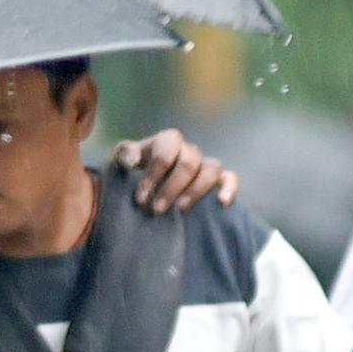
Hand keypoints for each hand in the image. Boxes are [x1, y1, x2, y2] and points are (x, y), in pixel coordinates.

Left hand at [109, 132, 236, 214]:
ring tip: (180, 209)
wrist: (146, 189)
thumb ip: (124, 156)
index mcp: (167, 142)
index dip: (153, 174)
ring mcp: (204, 164)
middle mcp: (189, 150)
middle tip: (157, 209)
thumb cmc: (133, 173)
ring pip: (211, 169)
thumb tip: (131, 159)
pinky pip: (230, 178)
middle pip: (189, 162)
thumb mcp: (122, 162)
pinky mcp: (218, 180)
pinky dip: (229, 188)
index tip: (140, 199)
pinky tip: (221, 202)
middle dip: (172, 187)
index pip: (166, 151)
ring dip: (196, 190)